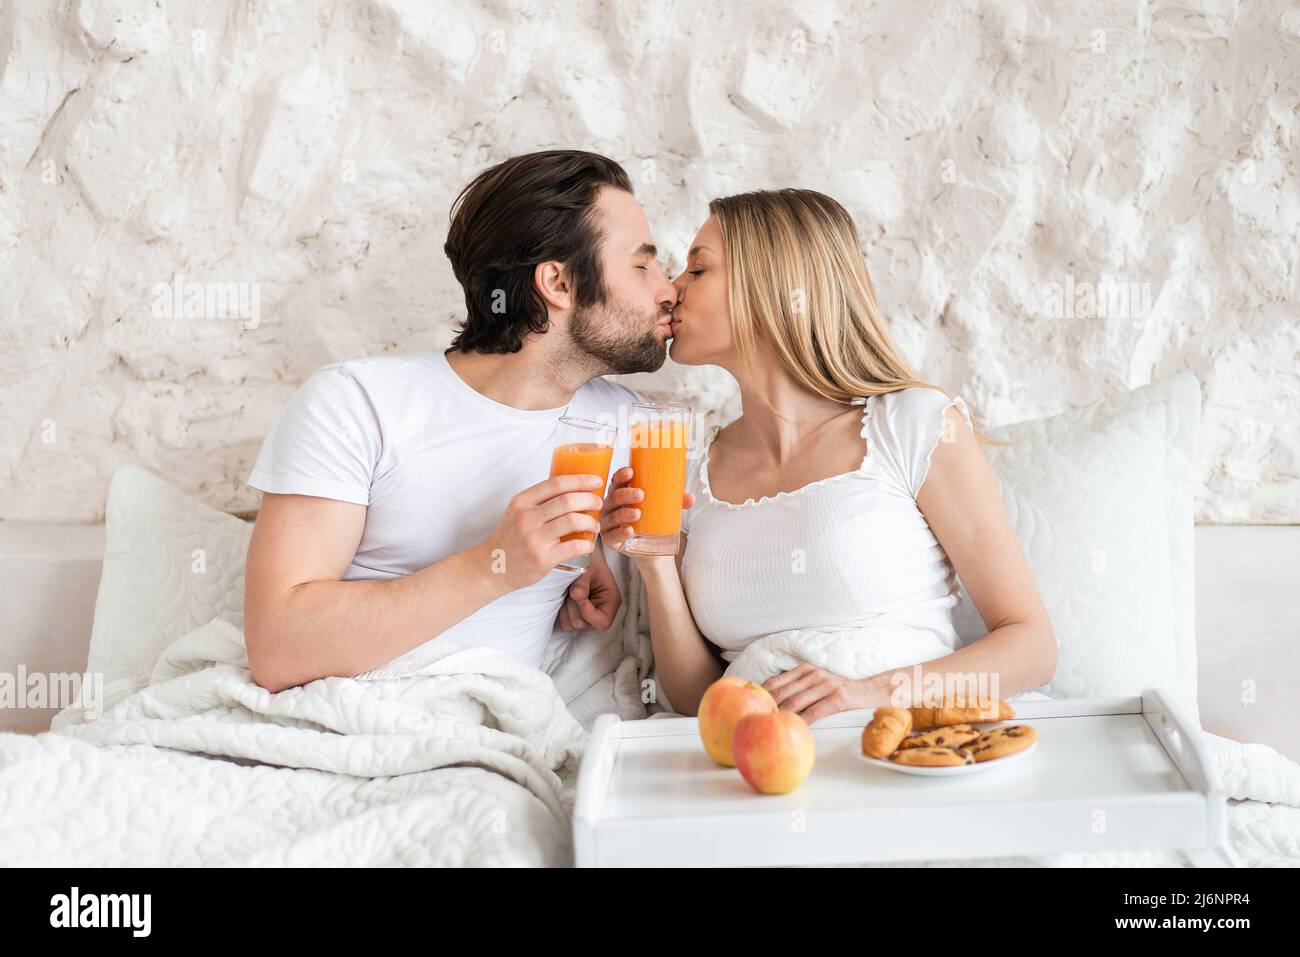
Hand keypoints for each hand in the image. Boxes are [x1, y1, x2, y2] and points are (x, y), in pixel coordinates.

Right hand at [474, 474, 604, 590]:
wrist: (491, 567)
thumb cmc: (510, 538)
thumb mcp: (517, 512)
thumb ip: (539, 501)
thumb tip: (573, 489)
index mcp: (521, 502)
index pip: (555, 484)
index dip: (580, 480)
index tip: (595, 481)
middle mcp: (526, 517)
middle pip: (567, 500)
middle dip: (590, 499)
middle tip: (598, 503)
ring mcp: (534, 538)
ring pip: (573, 521)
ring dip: (591, 522)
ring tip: (595, 525)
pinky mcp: (542, 558)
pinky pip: (574, 546)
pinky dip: (587, 544)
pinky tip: (588, 544)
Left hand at [555, 549, 621, 631]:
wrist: (579, 553)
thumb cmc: (589, 559)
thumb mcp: (588, 566)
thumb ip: (583, 581)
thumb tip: (576, 595)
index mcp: (611, 601)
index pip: (603, 622)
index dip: (587, 613)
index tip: (575, 595)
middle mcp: (600, 611)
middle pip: (582, 624)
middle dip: (572, 606)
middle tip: (570, 587)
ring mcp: (586, 615)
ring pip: (570, 624)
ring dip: (564, 607)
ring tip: (567, 589)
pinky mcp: (573, 615)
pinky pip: (562, 622)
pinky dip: (559, 609)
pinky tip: (563, 595)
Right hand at [600, 466, 695, 552]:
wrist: (651, 548)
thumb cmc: (653, 520)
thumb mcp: (665, 508)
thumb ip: (677, 502)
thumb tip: (691, 499)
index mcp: (620, 494)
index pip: (617, 481)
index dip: (621, 475)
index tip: (631, 472)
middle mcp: (611, 507)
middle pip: (614, 497)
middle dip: (626, 494)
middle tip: (641, 494)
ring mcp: (609, 524)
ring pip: (613, 517)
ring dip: (624, 514)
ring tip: (638, 513)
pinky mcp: (611, 541)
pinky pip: (612, 536)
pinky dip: (620, 533)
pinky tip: (629, 531)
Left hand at [762, 664, 868, 724]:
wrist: (868, 690)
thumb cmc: (837, 691)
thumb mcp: (815, 683)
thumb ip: (796, 688)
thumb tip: (770, 702)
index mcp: (804, 669)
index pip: (775, 682)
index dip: (761, 695)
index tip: (749, 707)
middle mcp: (812, 674)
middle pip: (782, 692)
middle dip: (767, 707)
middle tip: (755, 720)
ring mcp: (825, 685)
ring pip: (795, 702)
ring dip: (781, 715)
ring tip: (769, 726)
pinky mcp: (837, 698)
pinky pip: (814, 712)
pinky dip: (802, 721)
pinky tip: (794, 729)